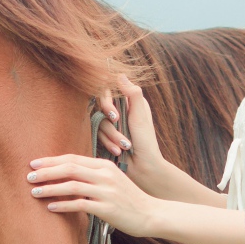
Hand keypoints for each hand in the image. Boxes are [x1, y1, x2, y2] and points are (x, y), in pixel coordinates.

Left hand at [27, 153, 160, 237]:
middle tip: (28, 176)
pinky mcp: (107, 208)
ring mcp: (106, 191)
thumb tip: (68, 174)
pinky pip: (80, 204)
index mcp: (104, 165)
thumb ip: (93, 174)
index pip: (73, 158)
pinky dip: (63, 204)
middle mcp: (104, 175)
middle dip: (47, 171)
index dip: (51, 160)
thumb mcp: (112, 179)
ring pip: (72, 185)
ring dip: (50, 188)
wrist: (151, 213)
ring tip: (34, 191)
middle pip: (70, 168)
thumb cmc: (129, 198)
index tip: (34, 164)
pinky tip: (50, 206)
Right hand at [94, 74, 166, 192]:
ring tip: (124, 147)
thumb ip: (132, 95)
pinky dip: (108, 143)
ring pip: (99, 123)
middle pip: (102, 107)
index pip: (110, 91)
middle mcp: (121, 110)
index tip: (113, 115)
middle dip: (110, 123)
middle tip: (117, 131)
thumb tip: (120, 74)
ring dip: (111, 136)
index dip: (107, 101)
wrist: (143, 169)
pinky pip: (97, 135)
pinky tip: (117, 152)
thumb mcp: (140, 117)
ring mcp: (112, 124)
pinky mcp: (105, 136)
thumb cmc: (146, 142)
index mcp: (130, 101)